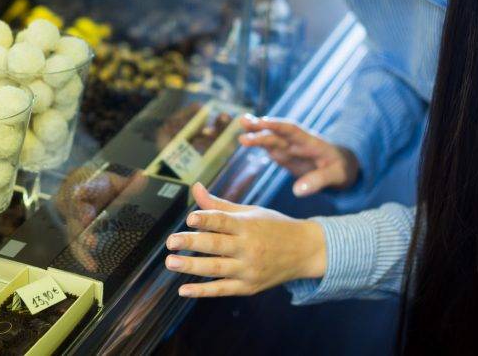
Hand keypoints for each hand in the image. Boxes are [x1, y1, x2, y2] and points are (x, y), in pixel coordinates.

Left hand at [164, 183, 325, 296]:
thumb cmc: (274, 227)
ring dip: (192, 267)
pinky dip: (203, 291)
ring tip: (171, 262)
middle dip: (192, 243)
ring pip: (217, 269)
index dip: (207, 219)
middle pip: (216, 246)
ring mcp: (249, 269)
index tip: (189, 218)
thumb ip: (219, 205)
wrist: (306, 251)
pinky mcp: (249, 287)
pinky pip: (223, 290)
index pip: (224, 221)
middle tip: (171, 241)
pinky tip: (184, 289)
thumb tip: (195, 188)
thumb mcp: (250, 211)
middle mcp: (249, 248)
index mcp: (248, 225)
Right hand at [238, 115, 358, 196]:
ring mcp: (290, 148)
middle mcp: (297, 142)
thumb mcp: (336, 176)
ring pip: (271, 139)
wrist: (344, 166)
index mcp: (311, 142)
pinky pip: (270, 147)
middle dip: (261, 128)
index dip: (277, 126)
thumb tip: (297, 191)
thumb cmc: (342, 169)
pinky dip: (258, 142)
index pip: (292, 130)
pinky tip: (246, 139)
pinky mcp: (286, 156)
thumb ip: (318, 181)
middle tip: (244, 123)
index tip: (263, 123)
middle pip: (277, 133)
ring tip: (240, 130)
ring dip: (256, 134)